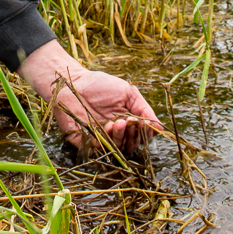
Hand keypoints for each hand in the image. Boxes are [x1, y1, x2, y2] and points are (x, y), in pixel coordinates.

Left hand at [18, 41, 162, 153]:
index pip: (143, 136)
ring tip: (119, 122)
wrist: (72, 83)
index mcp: (128, 122)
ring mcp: (103, 140)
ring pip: (119, 149)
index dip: (147, 133)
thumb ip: (143, 109)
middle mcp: (117, 134)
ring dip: (122, 137)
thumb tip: (160, 127)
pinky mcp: (88, 143)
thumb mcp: (127, 93)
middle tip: (131, 123)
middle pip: (133, 145)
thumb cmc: (100, 85)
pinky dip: (109, 141)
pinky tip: (109, 126)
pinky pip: (102, 150)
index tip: (146, 123)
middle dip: (135, 136)